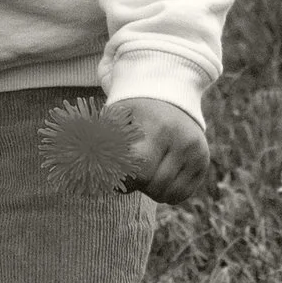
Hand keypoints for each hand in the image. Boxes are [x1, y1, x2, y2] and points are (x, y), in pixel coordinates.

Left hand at [40, 94, 210, 208]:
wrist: (169, 88)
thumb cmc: (133, 108)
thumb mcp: (115, 117)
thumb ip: (100, 144)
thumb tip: (77, 175)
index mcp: (158, 127)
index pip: (139, 171)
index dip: (124, 178)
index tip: (114, 173)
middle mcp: (182, 140)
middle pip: (154, 187)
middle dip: (138, 184)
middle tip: (129, 171)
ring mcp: (197, 152)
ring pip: (167, 195)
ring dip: (150, 189)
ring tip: (144, 169)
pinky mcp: (204, 162)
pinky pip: (181, 195)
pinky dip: (166, 192)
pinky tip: (158, 175)